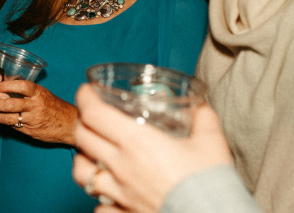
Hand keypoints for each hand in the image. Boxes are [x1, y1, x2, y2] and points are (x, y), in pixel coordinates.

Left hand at [0, 64, 77, 144]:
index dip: (7, 85)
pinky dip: (0, 122)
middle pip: (11, 103)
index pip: (22, 86)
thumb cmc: (54, 106)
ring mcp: (33, 119)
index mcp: (39, 93)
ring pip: (9, 117)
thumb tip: (6, 87)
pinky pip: (12, 125)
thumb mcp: (44, 94)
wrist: (69, 124)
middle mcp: (36, 105)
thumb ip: (28, 91)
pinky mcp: (30, 130)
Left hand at [72, 84, 232, 211]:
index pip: (95, 114)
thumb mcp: (211, 141)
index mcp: (138, 142)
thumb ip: (202, 117)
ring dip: (83, 160)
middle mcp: (122, 167)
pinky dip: (100, 197)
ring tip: (92, 155)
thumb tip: (199, 106)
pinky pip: (99, 206)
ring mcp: (119, 193)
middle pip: (82, 138)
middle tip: (91, 117)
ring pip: (81, 174)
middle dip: (82, 122)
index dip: (85, 98)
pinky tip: (110, 191)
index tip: (86, 91)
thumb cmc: (209, 182)